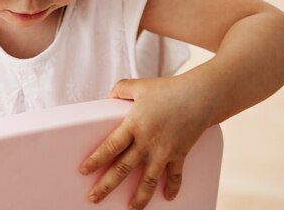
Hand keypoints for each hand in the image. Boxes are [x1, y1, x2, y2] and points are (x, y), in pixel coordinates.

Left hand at [78, 76, 210, 209]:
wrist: (200, 96)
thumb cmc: (168, 89)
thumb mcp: (139, 86)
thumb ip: (120, 89)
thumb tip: (107, 97)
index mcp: (134, 124)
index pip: (110, 146)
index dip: (96, 160)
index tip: (84, 171)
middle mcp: (147, 142)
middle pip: (123, 168)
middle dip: (107, 186)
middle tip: (94, 198)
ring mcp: (164, 151)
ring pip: (148, 180)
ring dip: (139, 197)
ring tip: (131, 209)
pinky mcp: (179, 154)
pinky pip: (175, 176)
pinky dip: (172, 188)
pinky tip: (167, 197)